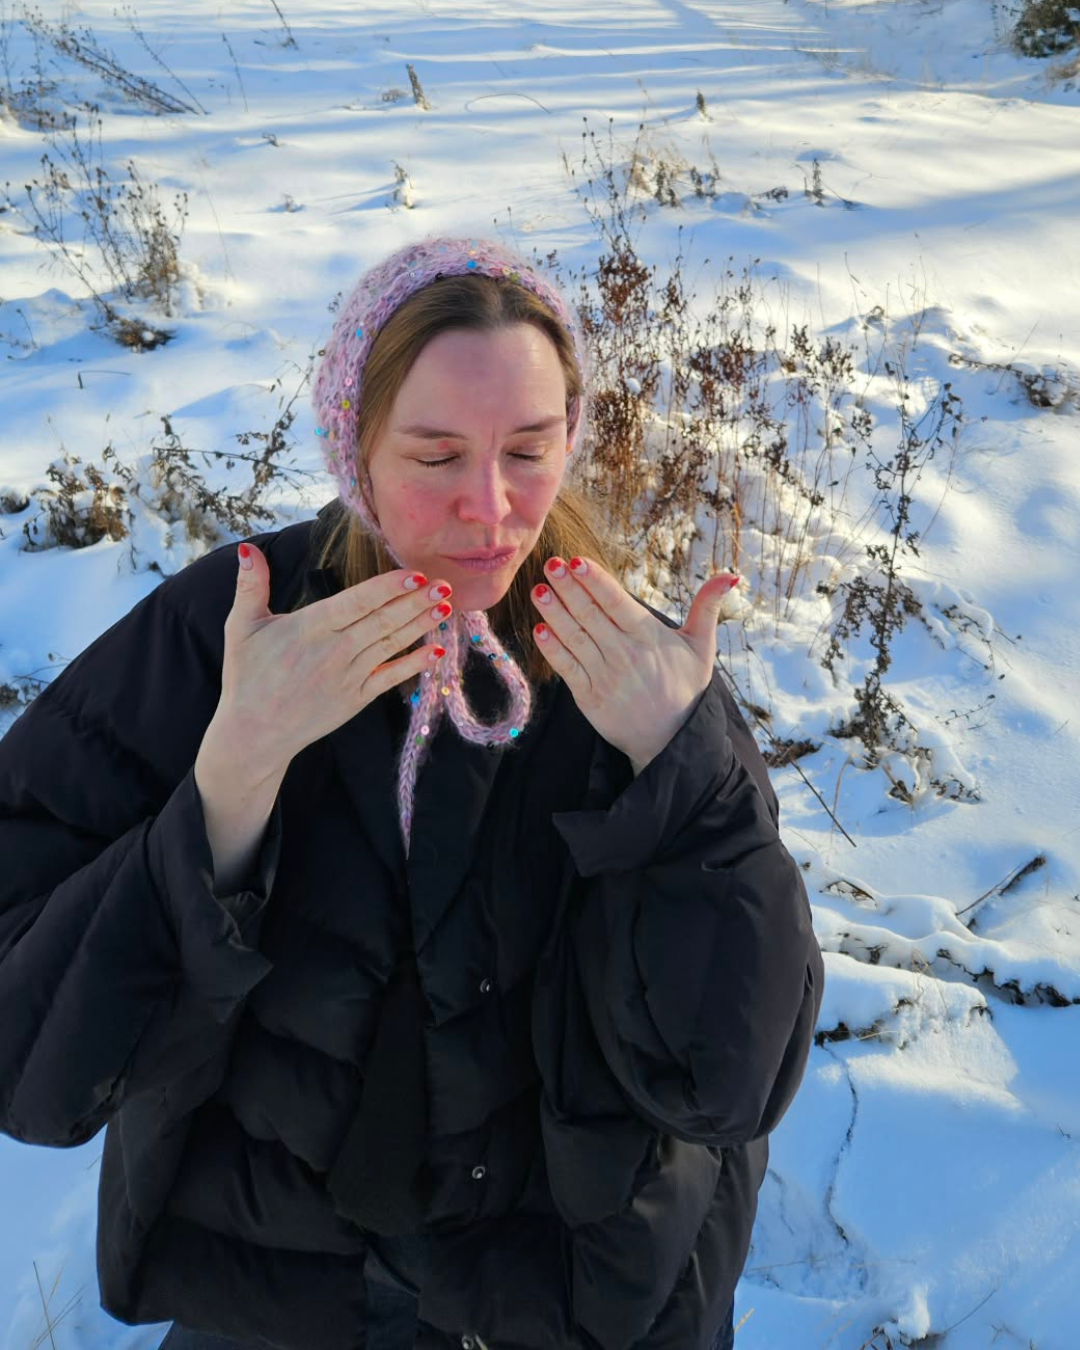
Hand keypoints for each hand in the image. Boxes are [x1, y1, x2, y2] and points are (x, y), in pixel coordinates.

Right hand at [210, 543, 455, 776]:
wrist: (253, 733)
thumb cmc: (247, 677)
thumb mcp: (241, 627)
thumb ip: (250, 586)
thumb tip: (247, 548)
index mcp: (308, 628)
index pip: (356, 602)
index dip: (387, 588)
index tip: (414, 574)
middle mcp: (333, 651)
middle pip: (382, 621)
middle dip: (415, 602)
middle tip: (445, 585)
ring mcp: (348, 677)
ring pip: (390, 645)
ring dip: (420, 625)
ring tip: (445, 607)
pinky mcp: (355, 699)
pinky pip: (390, 678)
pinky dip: (414, 664)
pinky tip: (436, 650)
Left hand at [529, 556, 739, 772]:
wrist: (672, 741)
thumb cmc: (685, 688)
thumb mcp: (702, 647)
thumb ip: (707, 607)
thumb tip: (729, 576)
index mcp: (650, 638)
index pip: (617, 603)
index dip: (596, 581)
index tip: (576, 561)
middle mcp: (626, 655)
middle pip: (591, 615)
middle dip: (569, 588)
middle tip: (549, 564)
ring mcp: (605, 677)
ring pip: (575, 638)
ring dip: (555, 613)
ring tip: (538, 590)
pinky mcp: (590, 698)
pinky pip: (568, 669)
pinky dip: (552, 649)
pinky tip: (539, 629)